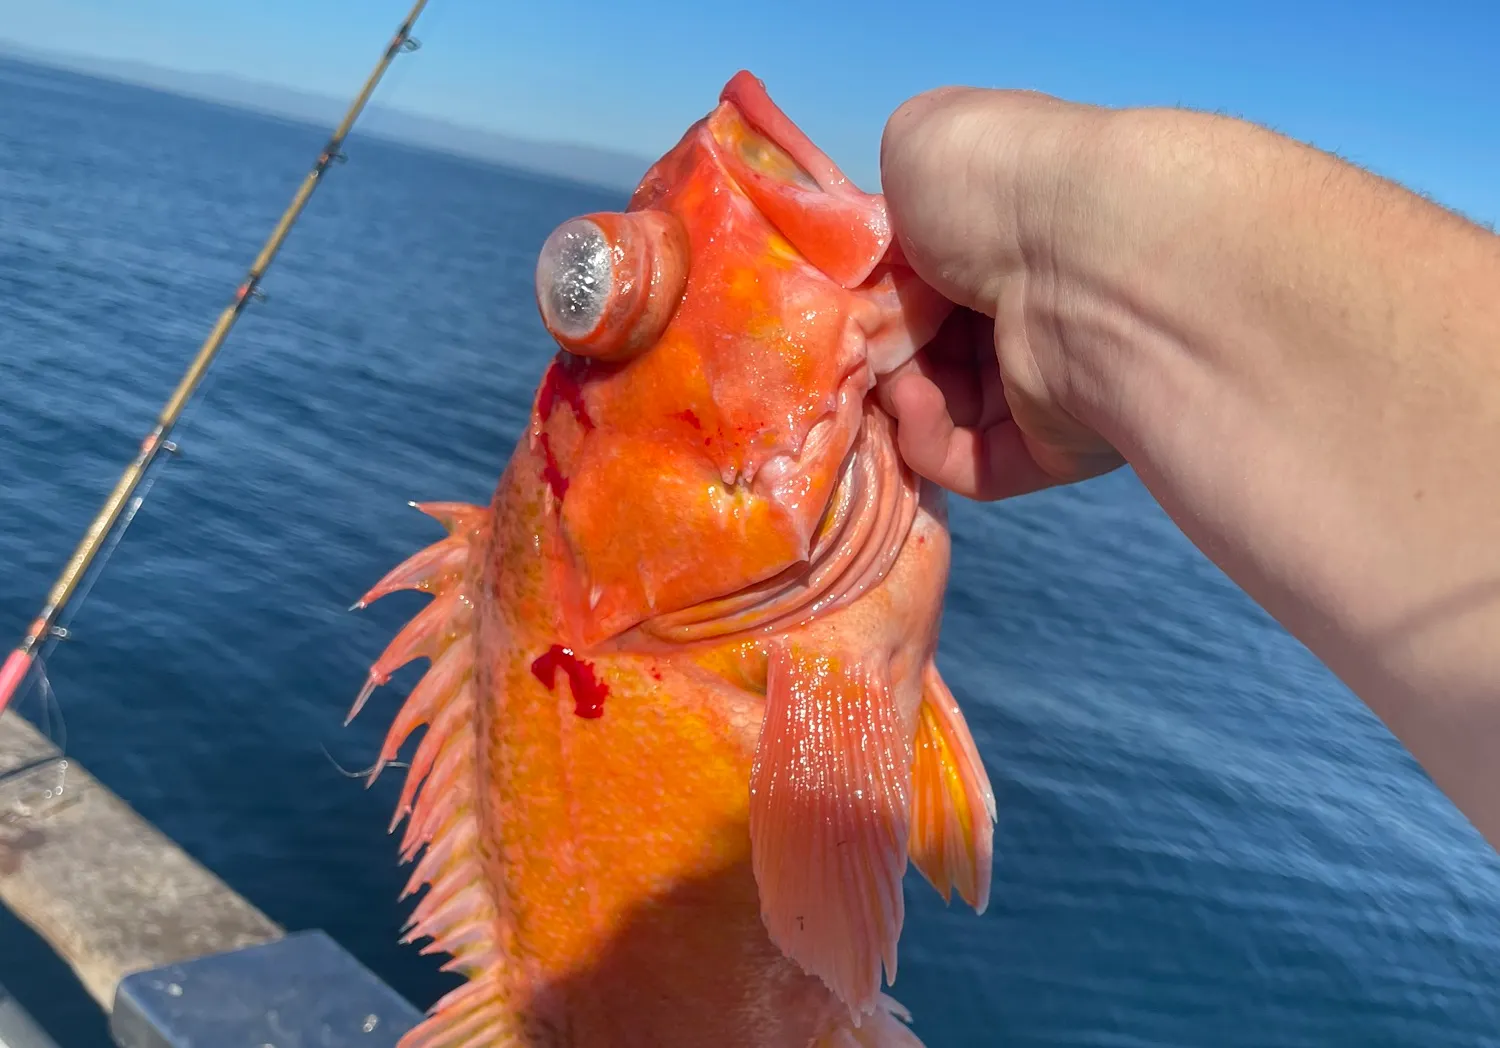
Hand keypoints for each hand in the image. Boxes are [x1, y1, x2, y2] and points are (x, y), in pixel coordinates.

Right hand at [875, 87, 1124, 500]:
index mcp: (1012, 225)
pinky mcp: (1056, 445)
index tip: (844, 295)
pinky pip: (975, 464)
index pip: (930, 272)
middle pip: (934, 345)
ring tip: (894, 377)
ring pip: (948, 410)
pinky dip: (929, 441)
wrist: (1092, 257)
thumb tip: (896, 238)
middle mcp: (1038, 298)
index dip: (879, 288)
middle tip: (857, 343)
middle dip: (884, 350)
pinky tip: (915, 405)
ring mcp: (1051, 375)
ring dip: (901, 398)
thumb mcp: (920, 140)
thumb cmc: (1000, 184)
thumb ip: (894, 184)